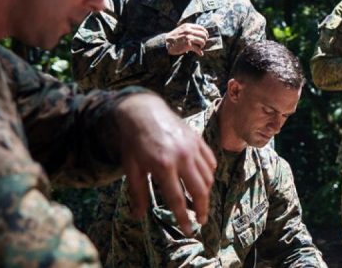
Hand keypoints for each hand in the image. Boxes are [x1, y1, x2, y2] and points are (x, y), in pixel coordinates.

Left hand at [115, 93, 216, 234]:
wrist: (143, 111)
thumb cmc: (134, 142)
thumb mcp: (131, 168)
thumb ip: (137, 192)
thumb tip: (138, 215)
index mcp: (163, 166)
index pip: (177, 199)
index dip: (183, 217)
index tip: (188, 230)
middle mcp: (181, 157)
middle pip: (199, 190)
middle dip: (202, 208)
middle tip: (201, 220)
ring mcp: (192, 147)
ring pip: (207, 176)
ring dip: (206, 193)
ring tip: (201, 202)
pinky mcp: (197, 139)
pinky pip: (210, 161)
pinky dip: (209, 174)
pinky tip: (203, 181)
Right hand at [166, 23, 208, 55]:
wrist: (165, 43)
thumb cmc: (174, 37)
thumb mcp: (182, 29)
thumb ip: (190, 29)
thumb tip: (200, 32)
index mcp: (188, 26)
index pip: (202, 28)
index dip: (205, 33)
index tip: (206, 37)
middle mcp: (188, 31)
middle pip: (203, 35)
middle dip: (205, 40)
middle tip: (202, 43)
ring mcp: (188, 37)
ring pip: (202, 41)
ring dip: (202, 45)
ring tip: (200, 48)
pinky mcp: (187, 45)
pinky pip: (197, 48)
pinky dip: (200, 52)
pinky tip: (200, 53)